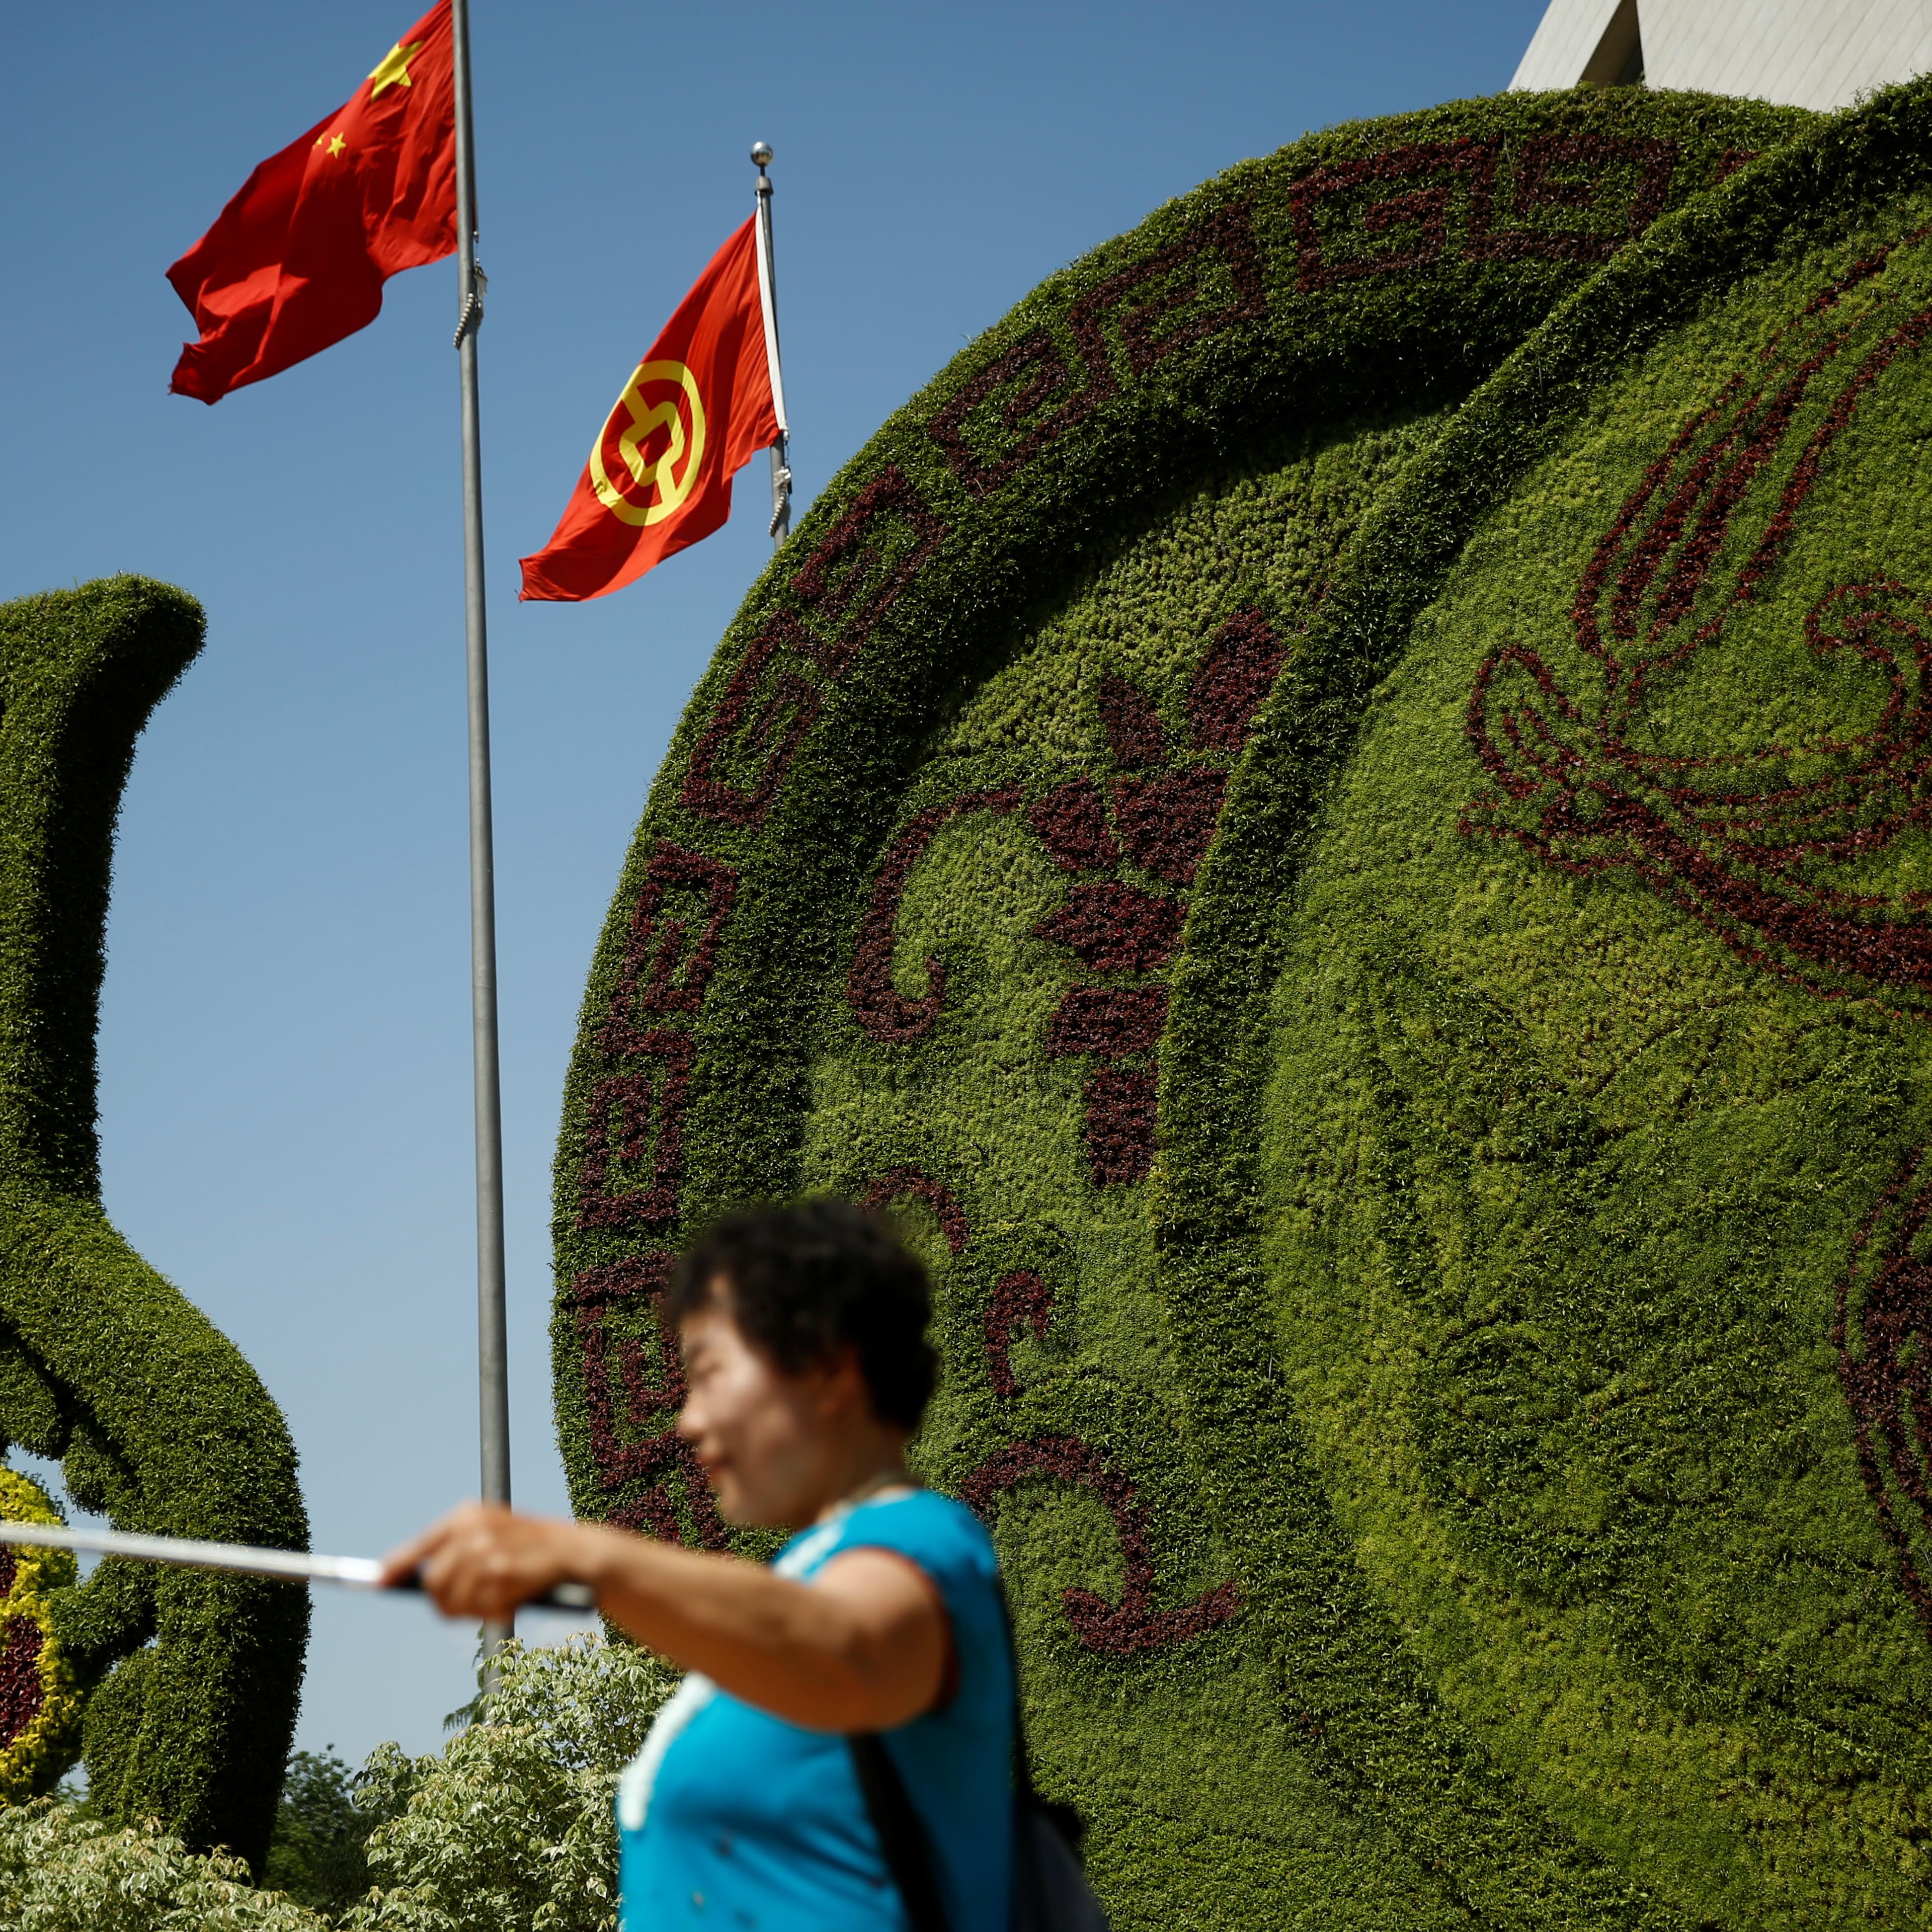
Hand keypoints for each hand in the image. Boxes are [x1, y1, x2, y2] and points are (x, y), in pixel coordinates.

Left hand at [379, 1501, 597, 1620]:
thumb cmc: (528, 1549)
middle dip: (443, 1603)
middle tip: (465, 1610)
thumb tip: (408, 1580)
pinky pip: (478, 1608)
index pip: (419, 1546)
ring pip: (452, 1600)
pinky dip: (491, 1613)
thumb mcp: (490, 1536)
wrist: (576, 1552)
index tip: (377, 1582)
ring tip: (495, 1602)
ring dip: (470, 1611)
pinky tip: (511, 1602)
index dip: (394, 1567)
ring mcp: (486, 1549)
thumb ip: (452, 1552)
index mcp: (467, 1515)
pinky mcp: (502, 1572)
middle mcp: (472, 1528)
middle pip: (431, 1581)